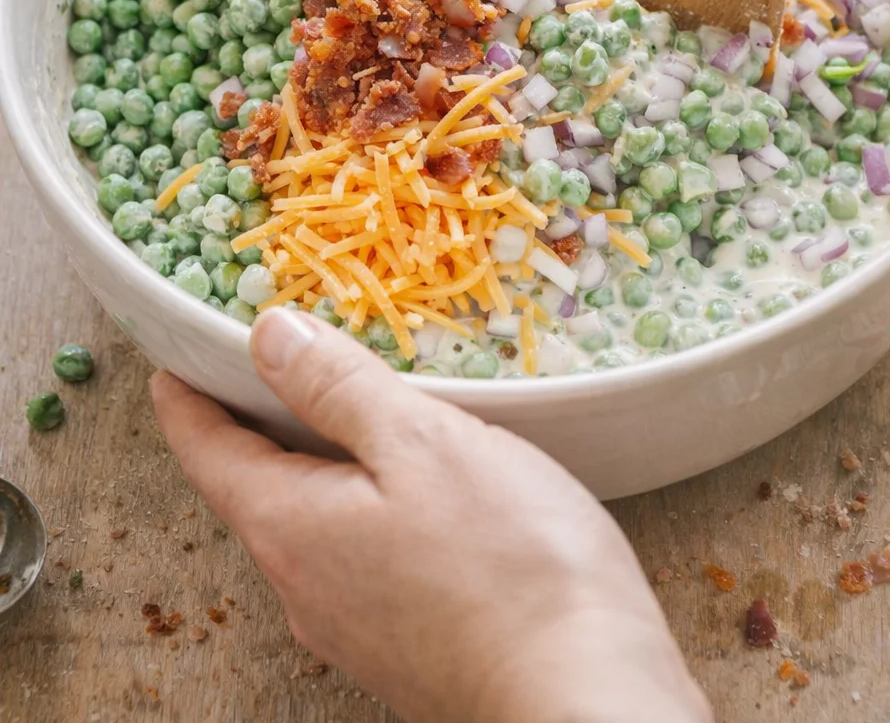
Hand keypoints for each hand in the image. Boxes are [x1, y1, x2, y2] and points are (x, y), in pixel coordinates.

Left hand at [151, 309, 710, 722]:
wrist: (584, 698)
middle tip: (268, 363)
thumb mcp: (421, 442)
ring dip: (314, 465)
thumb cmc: (507, 562)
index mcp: (291, 530)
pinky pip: (357, 557)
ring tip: (344, 409)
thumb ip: (339, 387)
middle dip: (255, 426)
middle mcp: (305, 588)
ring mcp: (354, 627)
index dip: (188, 400)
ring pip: (311, 526)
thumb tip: (267, 335)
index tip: (173, 363)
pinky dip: (360, 504)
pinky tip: (409, 483)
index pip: (210, 453)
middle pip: (256, 492)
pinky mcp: (404, 645)